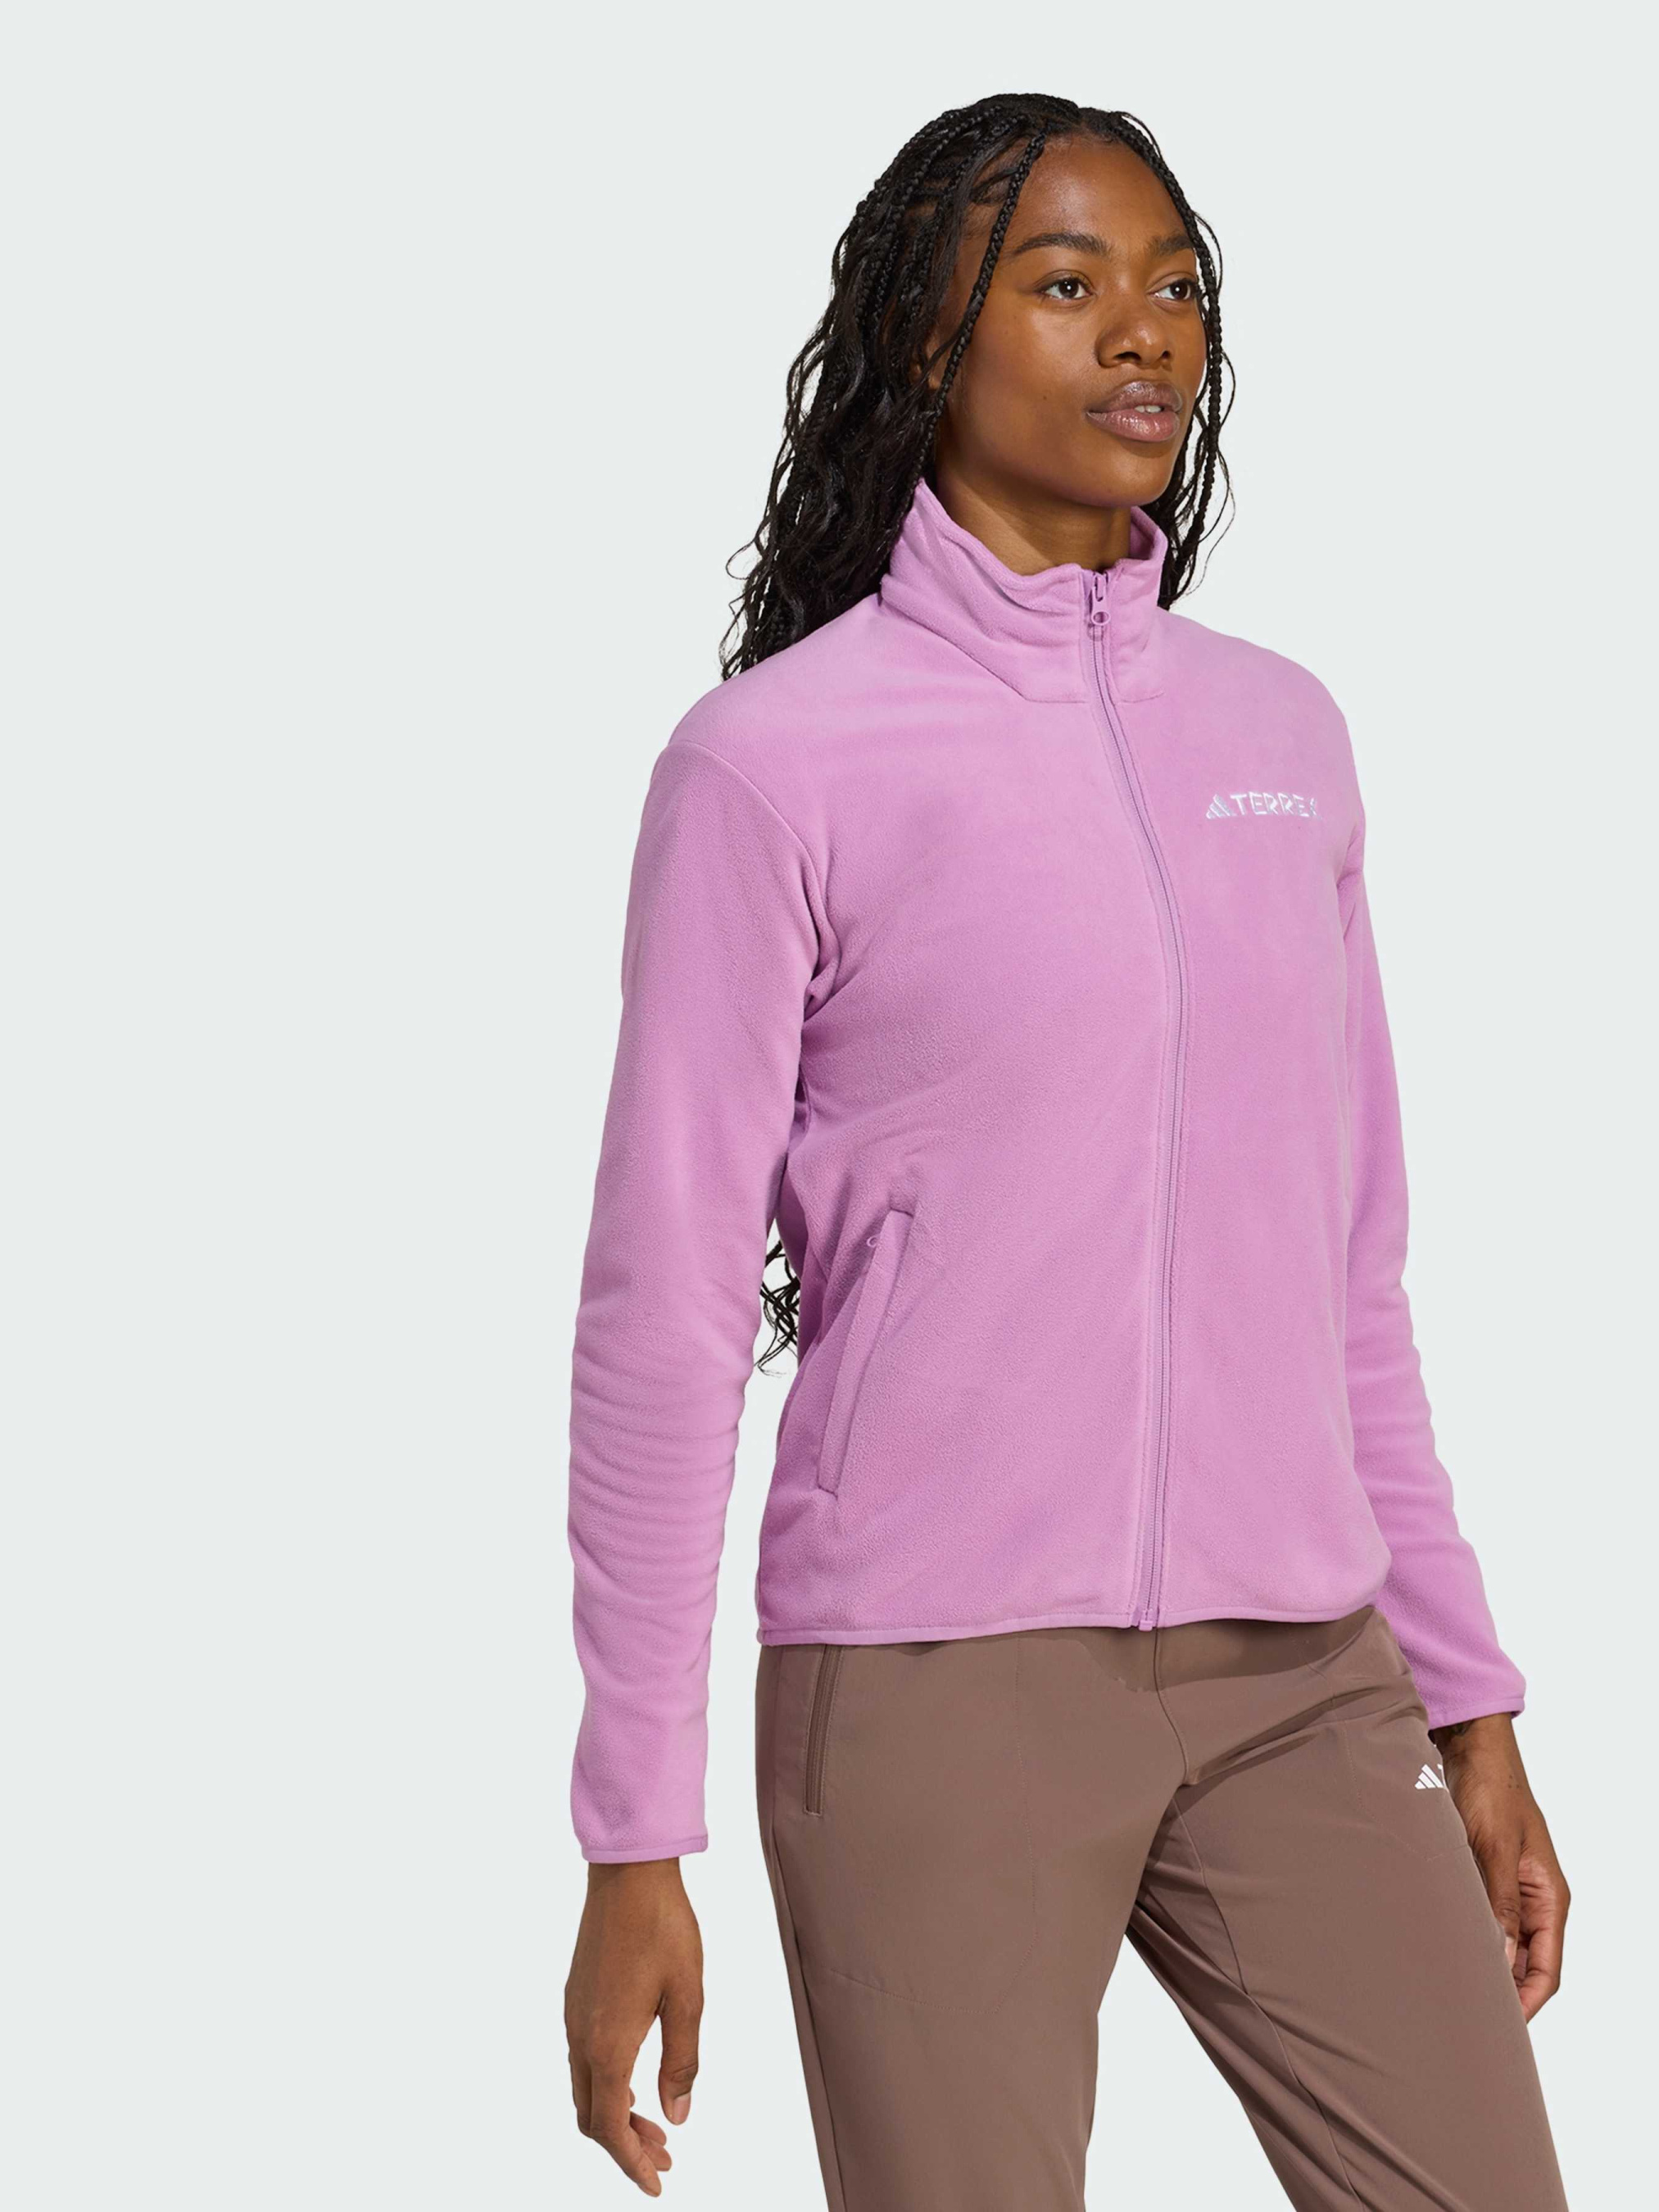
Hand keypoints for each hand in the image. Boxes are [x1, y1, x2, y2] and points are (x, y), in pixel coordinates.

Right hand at [565, 1858, 703, 2195]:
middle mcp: (581, 2035)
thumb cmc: (663, 1928)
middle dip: (624, 2146)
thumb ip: (682, 2061)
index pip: (610, 2127)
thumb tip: (677, 2116)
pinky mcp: (576, 1997)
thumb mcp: (688, 1998)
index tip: (656, 2184)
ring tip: (655, 2126)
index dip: (631, 2163)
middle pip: (591, 2116)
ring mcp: (574, 2015)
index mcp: (608, 2043)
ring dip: (615, 2115)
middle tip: (663, 2159)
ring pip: (584, 2089)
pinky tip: (635, 2079)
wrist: (628, 1873)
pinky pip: (582, 2061)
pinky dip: (607, 2086)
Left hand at [1430, 1712, 1568, 2021]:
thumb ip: (1499, 1903)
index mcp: (1549, 1898)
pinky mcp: (1483, 1877)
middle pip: (1524, 1964)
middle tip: (1467, 2020)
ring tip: (1451, 1994)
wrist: (1472, 1749)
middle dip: (1503, 1994)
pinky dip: (1468, 1938)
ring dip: (1483, 1967)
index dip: (1528, 2004)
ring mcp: (1508, 1890)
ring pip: (1501, 1945)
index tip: (1503, 2030)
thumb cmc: (1492, 1790)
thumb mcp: (1495, 1848)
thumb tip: (1500, 1960)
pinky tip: (1442, 1952)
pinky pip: (1481, 1920)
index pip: (1547, 1970)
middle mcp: (1532, 1900)